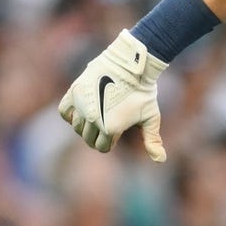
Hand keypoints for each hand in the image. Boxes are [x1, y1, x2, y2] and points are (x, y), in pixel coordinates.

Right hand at [58, 30, 168, 161]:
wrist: (131, 65)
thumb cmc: (143, 92)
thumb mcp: (151, 117)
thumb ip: (152, 140)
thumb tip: (160, 160)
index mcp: (111, 129)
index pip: (102, 147)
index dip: (112, 141)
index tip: (119, 130)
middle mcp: (93, 120)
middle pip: (88, 139)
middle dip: (99, 135)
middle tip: (110, 121)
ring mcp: (82, 106)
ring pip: (77, 127)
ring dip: (86, 126)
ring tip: (101, 114)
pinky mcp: (74, 92)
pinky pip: (65, 112)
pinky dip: (72, 114)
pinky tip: (85, 109)